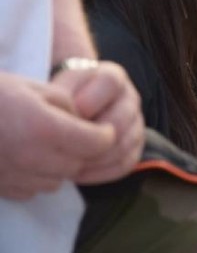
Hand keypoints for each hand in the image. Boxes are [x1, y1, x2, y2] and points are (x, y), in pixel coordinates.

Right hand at [0, 72, 114, 198]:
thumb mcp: (35, 88)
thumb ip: (68, 106)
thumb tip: (85, 123)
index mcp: (44, 128)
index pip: (96, 143)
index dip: (105, 135)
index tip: (104, 128)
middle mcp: (30, 157)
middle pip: (78, 165)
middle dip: (83, 151)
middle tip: (77, 134)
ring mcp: (13, 176)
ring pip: (57, 180)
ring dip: (61, 164)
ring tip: (47, 142)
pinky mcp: (0, 188)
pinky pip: (33, 188)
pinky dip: (38, 175)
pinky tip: (26, 155)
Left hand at [51, 62, 143, 183]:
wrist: (73, 107)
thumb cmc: (63, 94)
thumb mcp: (59, 85)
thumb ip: (61, 92)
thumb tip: (66, 113)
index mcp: (112, 76)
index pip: (110, 84)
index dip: (86, 102)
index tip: (64, 118)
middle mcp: (129, 97)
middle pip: (119, 121)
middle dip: (90, 140)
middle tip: (64, 151)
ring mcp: (135, 122)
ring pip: (123, 145)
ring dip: (94, 160)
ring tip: (68, 165)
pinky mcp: (135, 145)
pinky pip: (126, 163)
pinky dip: (102, 173)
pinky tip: (80, 175)